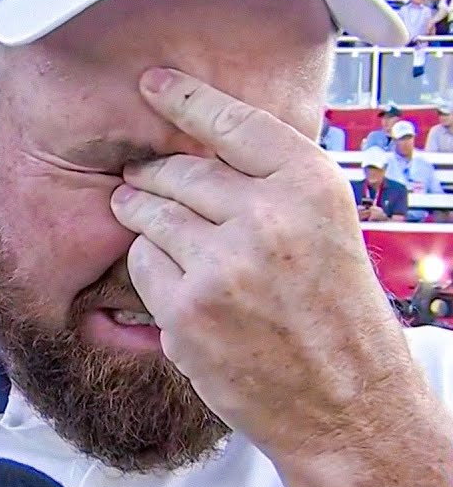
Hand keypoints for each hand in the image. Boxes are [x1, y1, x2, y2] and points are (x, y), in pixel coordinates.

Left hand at [109, 68, 421, 462]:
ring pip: (149, 215)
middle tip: (140, 174)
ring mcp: (222, 267)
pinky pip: (141, 264)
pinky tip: (175, 279)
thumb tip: (198, 139)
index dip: (185, 98)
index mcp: (310, 188)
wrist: (346, 403)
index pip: (233, 122)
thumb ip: (270, 183)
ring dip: (139, 214)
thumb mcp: (324, 225)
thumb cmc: (334, 310)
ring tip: (141, 214)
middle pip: (177, 170)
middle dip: (152, 173)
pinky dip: (149, 267)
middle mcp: (267, 219)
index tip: (152, 82)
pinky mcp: (186, 310)